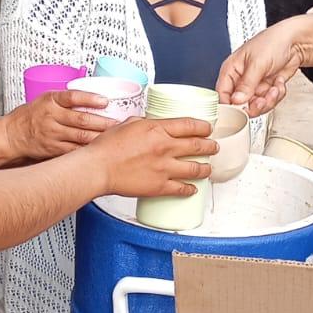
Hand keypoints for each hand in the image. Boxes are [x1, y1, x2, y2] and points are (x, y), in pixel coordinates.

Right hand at [4, 90, 112, 160]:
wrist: (12, 134)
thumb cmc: (32, 115)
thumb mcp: (47, 99)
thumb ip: (68, 100)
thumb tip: (97, 99)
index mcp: (51, 101)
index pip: (73, 97)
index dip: (90, 99)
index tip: (105, 101)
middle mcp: (51, 117)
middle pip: (81, 120)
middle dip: (103, 123)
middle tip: (118, 124)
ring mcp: (53, 135)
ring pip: (80, 137)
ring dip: (99, 137)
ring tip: (114, 137)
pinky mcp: (54, 149)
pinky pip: (75, 151)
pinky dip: (89, 151)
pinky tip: (100, 151)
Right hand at [94, 117, 217, 199]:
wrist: (98, 168)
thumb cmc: (107, 147)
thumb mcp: (128, 124)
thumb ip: (145, 123)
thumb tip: (152, 124)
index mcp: (157, 129)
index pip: (190, 125)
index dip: (204, 127)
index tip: (208, 128)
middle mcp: (165, 147)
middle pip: (198, 145)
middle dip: (210, 146)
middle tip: (214, 146)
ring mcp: (164, 168)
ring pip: (195, 168)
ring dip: (206, 168)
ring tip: (209, 168)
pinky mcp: (159, 186)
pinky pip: (181, 189)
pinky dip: (190, 189)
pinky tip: (192, 189)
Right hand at [217, 20, 307, 115]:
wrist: (295, 41)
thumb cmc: (273, 41)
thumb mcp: (257, 63)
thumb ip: (246, 84)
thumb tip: (236, 100)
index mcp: (232, 69)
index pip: (222, 93)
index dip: (230, 105)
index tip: (240, 111)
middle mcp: (241, 79)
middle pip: (240, 104)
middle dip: (254, 104)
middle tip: (262, 101)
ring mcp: (255, 85)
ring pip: (256, 105)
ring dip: (268, 100)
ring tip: (274, 88)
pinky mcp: (267, 88)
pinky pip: (269, 101)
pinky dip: (276, 95)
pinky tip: (278, 83)